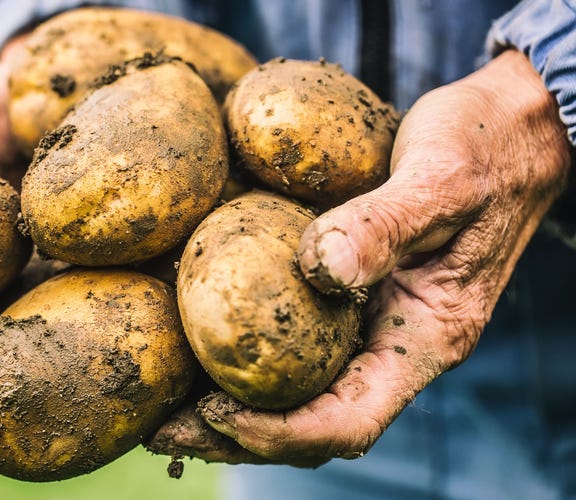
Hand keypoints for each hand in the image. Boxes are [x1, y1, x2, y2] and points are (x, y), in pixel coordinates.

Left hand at [148, 50, 571, 466]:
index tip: (213, 414)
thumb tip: (321, 270)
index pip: (349, 420)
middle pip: (305, 418)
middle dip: (231, 435)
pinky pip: (285, 334)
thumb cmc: (484, 150)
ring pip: (290, 385)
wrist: (503, 130)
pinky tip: (185, 332)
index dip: (280, 432)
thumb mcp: (442, 181)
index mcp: (422, 338)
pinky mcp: (337, 290)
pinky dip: (237, 346)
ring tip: (157, 405)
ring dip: (223, 401)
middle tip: (160, 430)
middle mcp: (386, 342)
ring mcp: (362, 319)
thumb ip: (385, 226)